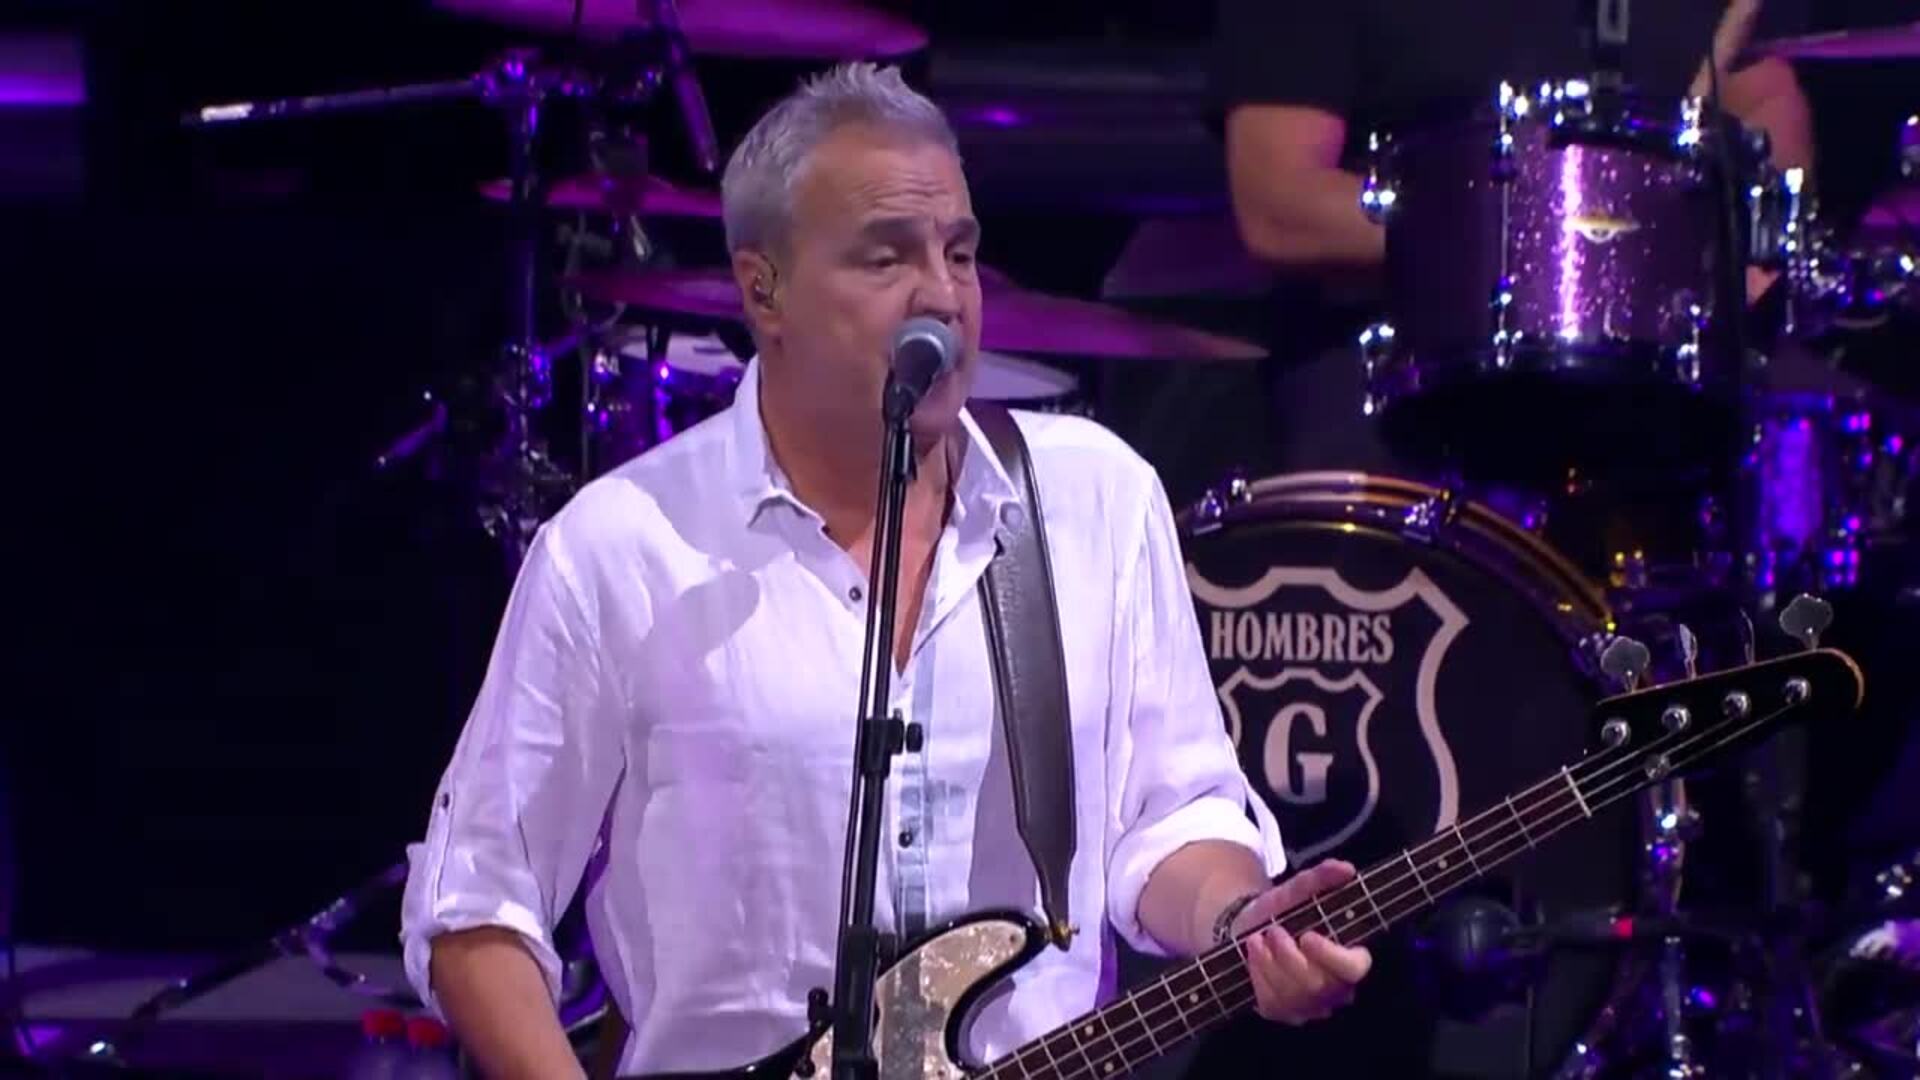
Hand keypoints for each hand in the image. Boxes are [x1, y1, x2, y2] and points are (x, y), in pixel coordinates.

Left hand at [1230, 860, 1371, 1024]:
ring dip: (1271, 963)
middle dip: (1290, 956)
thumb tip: (1345, 868)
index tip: (1308, 936)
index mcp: (1349, 959)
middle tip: (1275, 930)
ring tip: (1259, 938)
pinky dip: (1258, 974)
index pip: (1355, 968)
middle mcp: (1335, 989)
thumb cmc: (1283, 911)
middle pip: (1319, 985)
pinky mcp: (1283, 1012)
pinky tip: (1254, 954)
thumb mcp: (1297, 890)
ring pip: (1294, 995)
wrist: (1251, 928)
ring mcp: (1309, 1005)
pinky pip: (1271, 1002)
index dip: (1332, 956)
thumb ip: (1321, 878)